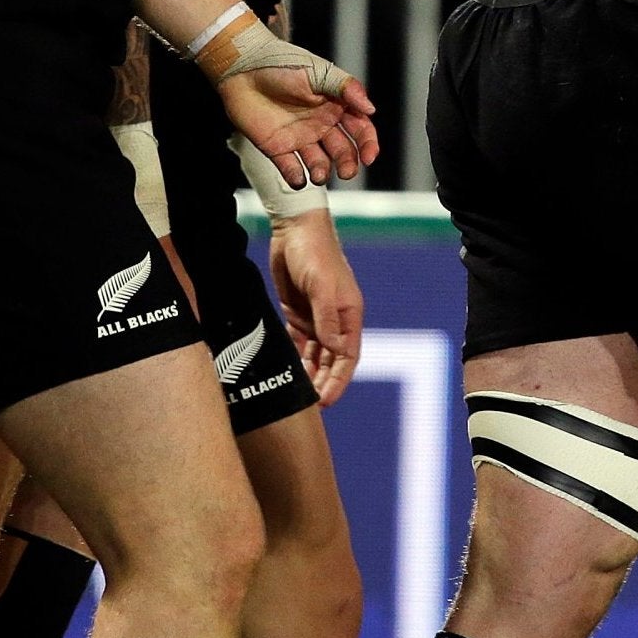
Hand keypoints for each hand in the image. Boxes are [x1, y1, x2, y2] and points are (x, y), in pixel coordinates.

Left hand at [220, 65, 377, 188]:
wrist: (242, 68)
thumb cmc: (282, 63)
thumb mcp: (319, 72)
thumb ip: (346, 89)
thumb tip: (371, 109)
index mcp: (335, 106)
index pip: (360, 129)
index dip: (368, 144)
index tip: (369, 157)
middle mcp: (320, 124)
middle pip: (342, 150)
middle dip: (348, 163)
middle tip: (346, 172)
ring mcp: (299, 137)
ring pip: (319, 162)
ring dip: (322, 171)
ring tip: (319, 175)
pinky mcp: (276, 147)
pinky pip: (289, 168)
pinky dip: (295, 177)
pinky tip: (299, 179)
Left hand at [269, 210, 363, 403]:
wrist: (294, 229)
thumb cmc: (314, 254)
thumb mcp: (322, 287)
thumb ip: (328, 318)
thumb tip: (334, 350)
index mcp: (349, 314)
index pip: (348, 356)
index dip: (339, 380)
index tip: (326, 401)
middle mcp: (335, 319)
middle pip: (333, 360)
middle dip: (324, 383)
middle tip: (310, 407)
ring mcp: (316, 316)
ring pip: (315, 355)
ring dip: (310, 374)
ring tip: (298, 396)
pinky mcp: (297, 312)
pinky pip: (298, 342)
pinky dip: (295, 358)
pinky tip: (287, 373)